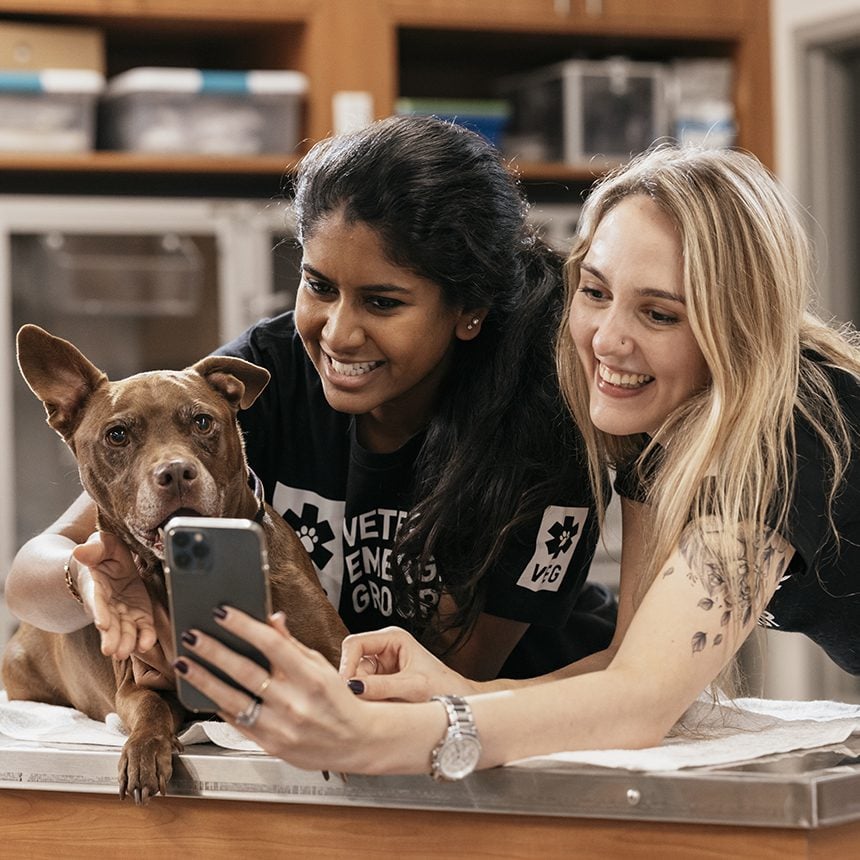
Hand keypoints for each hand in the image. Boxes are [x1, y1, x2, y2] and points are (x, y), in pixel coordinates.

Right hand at [73, 532, 156, 659]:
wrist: (110, 565)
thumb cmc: (103, 554)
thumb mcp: (101, 544)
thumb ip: (94, 548)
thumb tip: (79, 551)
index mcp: (95, 586)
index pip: (96, 600)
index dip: (99, 611)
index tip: (102, 623)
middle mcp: (107, 605)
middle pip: (109, 623)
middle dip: (111, 636)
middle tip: (112, 650)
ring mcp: (123, 612)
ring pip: (124, 630)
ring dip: (126, 642)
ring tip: (126, 652)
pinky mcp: (139, 615)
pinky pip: (142, 628)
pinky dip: (145, 637)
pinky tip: (146, 644)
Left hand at [174, 609, 380, 772]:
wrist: (354, 742)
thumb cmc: (338, 700)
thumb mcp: (322, 666)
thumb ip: (293, 644)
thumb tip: (272, 619)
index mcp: (310, 678)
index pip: (271, 645)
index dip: (244, 626)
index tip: (222, 613)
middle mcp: (294, 703)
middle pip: (245, 672)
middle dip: (214, 651)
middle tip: (192, 635)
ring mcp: (280, 727)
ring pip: (232, 699)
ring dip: (204, 679)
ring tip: (184, 662)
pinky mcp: (270, 745)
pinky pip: (237, 722)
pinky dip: (217, 704)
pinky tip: (203, 690)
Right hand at [338, 626, 477, 700]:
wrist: (457, 705)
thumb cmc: (443, 688)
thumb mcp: (413, 686)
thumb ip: (382, 686)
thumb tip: (353, 688)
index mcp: (392, 638)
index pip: (355, 644)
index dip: (347, 664)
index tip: (346, 686)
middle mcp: (383, 650)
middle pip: (353, 664)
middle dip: (356, 684)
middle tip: (364, 702)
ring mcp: (381, 668)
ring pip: (356, 681)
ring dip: (363, 696)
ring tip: (383, 705)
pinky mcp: (380, 685)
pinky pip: (364, 693)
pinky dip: (368, 703)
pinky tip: (383, 708)